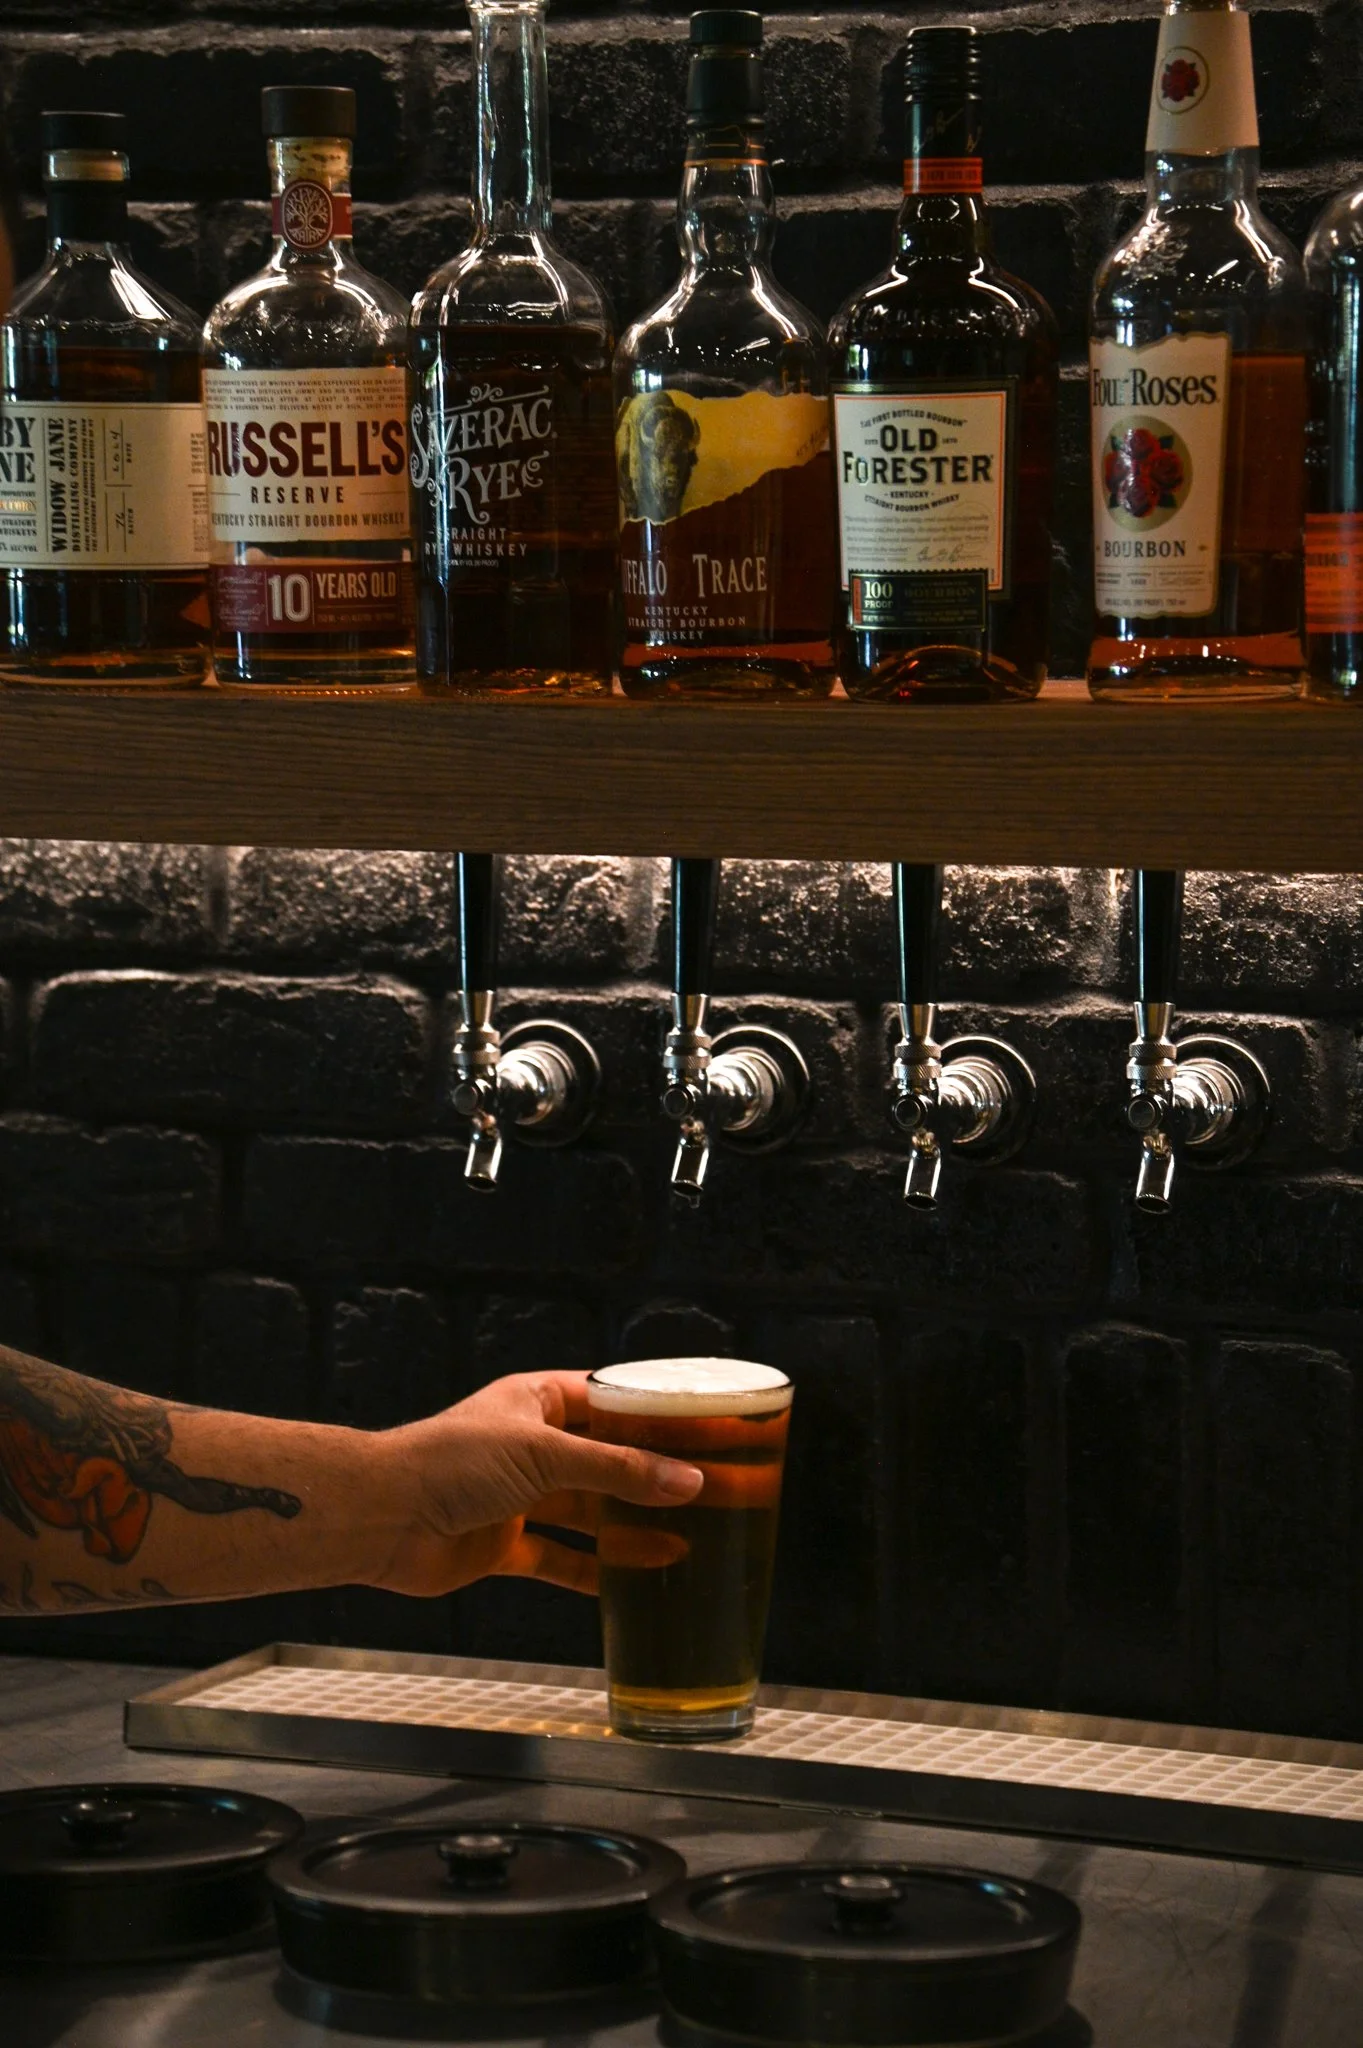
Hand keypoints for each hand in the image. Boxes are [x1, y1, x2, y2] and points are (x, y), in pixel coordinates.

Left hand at [364, 1370, 702, 1597]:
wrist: (380, 1517)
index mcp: (536, 1402)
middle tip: (709, 1491)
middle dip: (652, 1478)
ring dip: (630, 1528)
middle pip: (604, 1461)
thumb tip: (687, 1482)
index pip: (609, 1400)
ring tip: (686, 1541)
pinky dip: (592, 1571)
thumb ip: (617, 1471)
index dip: (654, 1415)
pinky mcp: (504, 1545)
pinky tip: (630, 1583)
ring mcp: (518, 1498)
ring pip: (587, 1513)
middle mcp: (530, 1447)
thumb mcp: (545, 1455)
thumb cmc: (450, 1462)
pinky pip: (559, 1559)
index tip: (703, 1428)